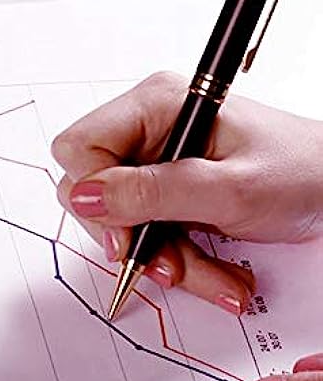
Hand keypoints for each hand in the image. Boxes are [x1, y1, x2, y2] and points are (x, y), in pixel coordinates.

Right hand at [51, 72, 322, 313]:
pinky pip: (147, 235)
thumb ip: (153, 192)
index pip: (80, 148)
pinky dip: (176, 261)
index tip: (124, 234)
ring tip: (209, 275)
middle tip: (169, 263)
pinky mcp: (167, 194)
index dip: (92, 195)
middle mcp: (148, 131)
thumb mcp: (229, 188)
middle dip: (133, 238)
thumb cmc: (303, 172)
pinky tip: (212, 273)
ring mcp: (156, 165)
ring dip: (161, 258)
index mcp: (156, 105)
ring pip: (121, 223)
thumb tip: (83, 195)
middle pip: (95, 192)